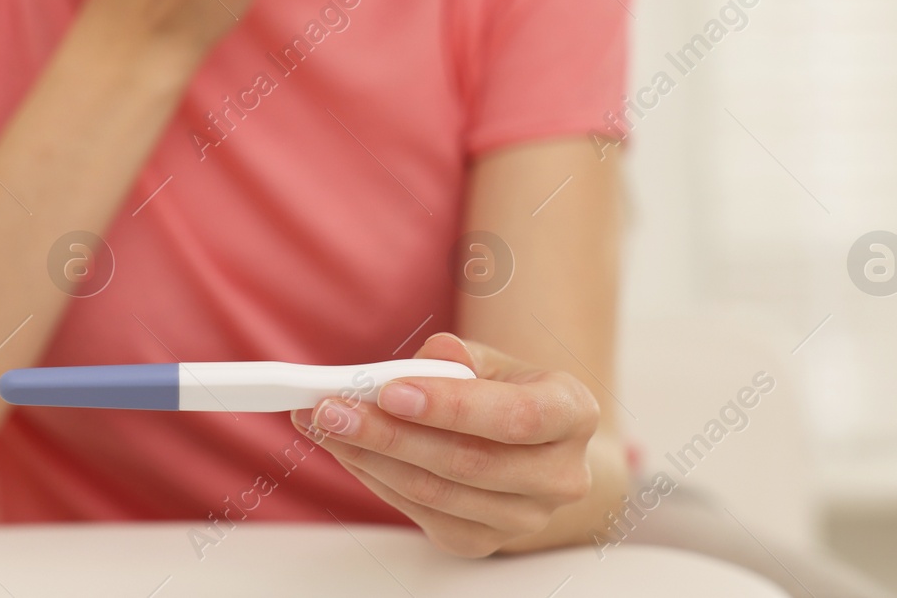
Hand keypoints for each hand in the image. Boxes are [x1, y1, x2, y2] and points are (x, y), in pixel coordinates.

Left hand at [293, 333, 600, 557]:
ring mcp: (523, 518)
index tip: (390, 390)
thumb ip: (462, 355)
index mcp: (573, 413)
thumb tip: (432, 356)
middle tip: (333, 407)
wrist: (534, 448)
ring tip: (323, 423)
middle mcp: (559, 475)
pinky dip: (374, 477)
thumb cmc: (509, 394)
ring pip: (435, 492)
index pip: (516, 416)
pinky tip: (345, 448)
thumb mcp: (496, 360)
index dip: (452, 406)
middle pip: (466, 462)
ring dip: (369, 457)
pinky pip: (418, 512)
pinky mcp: (481, 541)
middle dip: (389, 433)